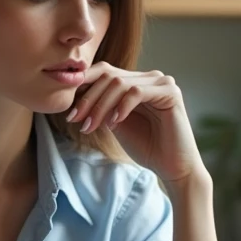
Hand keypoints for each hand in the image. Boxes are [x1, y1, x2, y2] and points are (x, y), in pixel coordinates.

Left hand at [66, 63, 204, 184]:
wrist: (172, 168)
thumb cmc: (146, 146)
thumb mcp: (114, 123)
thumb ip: (101, 106)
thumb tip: (73, 94)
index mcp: (136, 81)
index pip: (104, 72)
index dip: (82, 87)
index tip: (68, 111)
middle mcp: (149, 77)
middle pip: (109, 75)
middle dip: (88, 99)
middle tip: (75, 120)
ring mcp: (161, 82)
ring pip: (120, 83)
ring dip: (100, 106)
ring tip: (91, 126)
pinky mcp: (171, 93)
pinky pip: (137, 92)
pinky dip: (121, 107)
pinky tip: (113, 124)